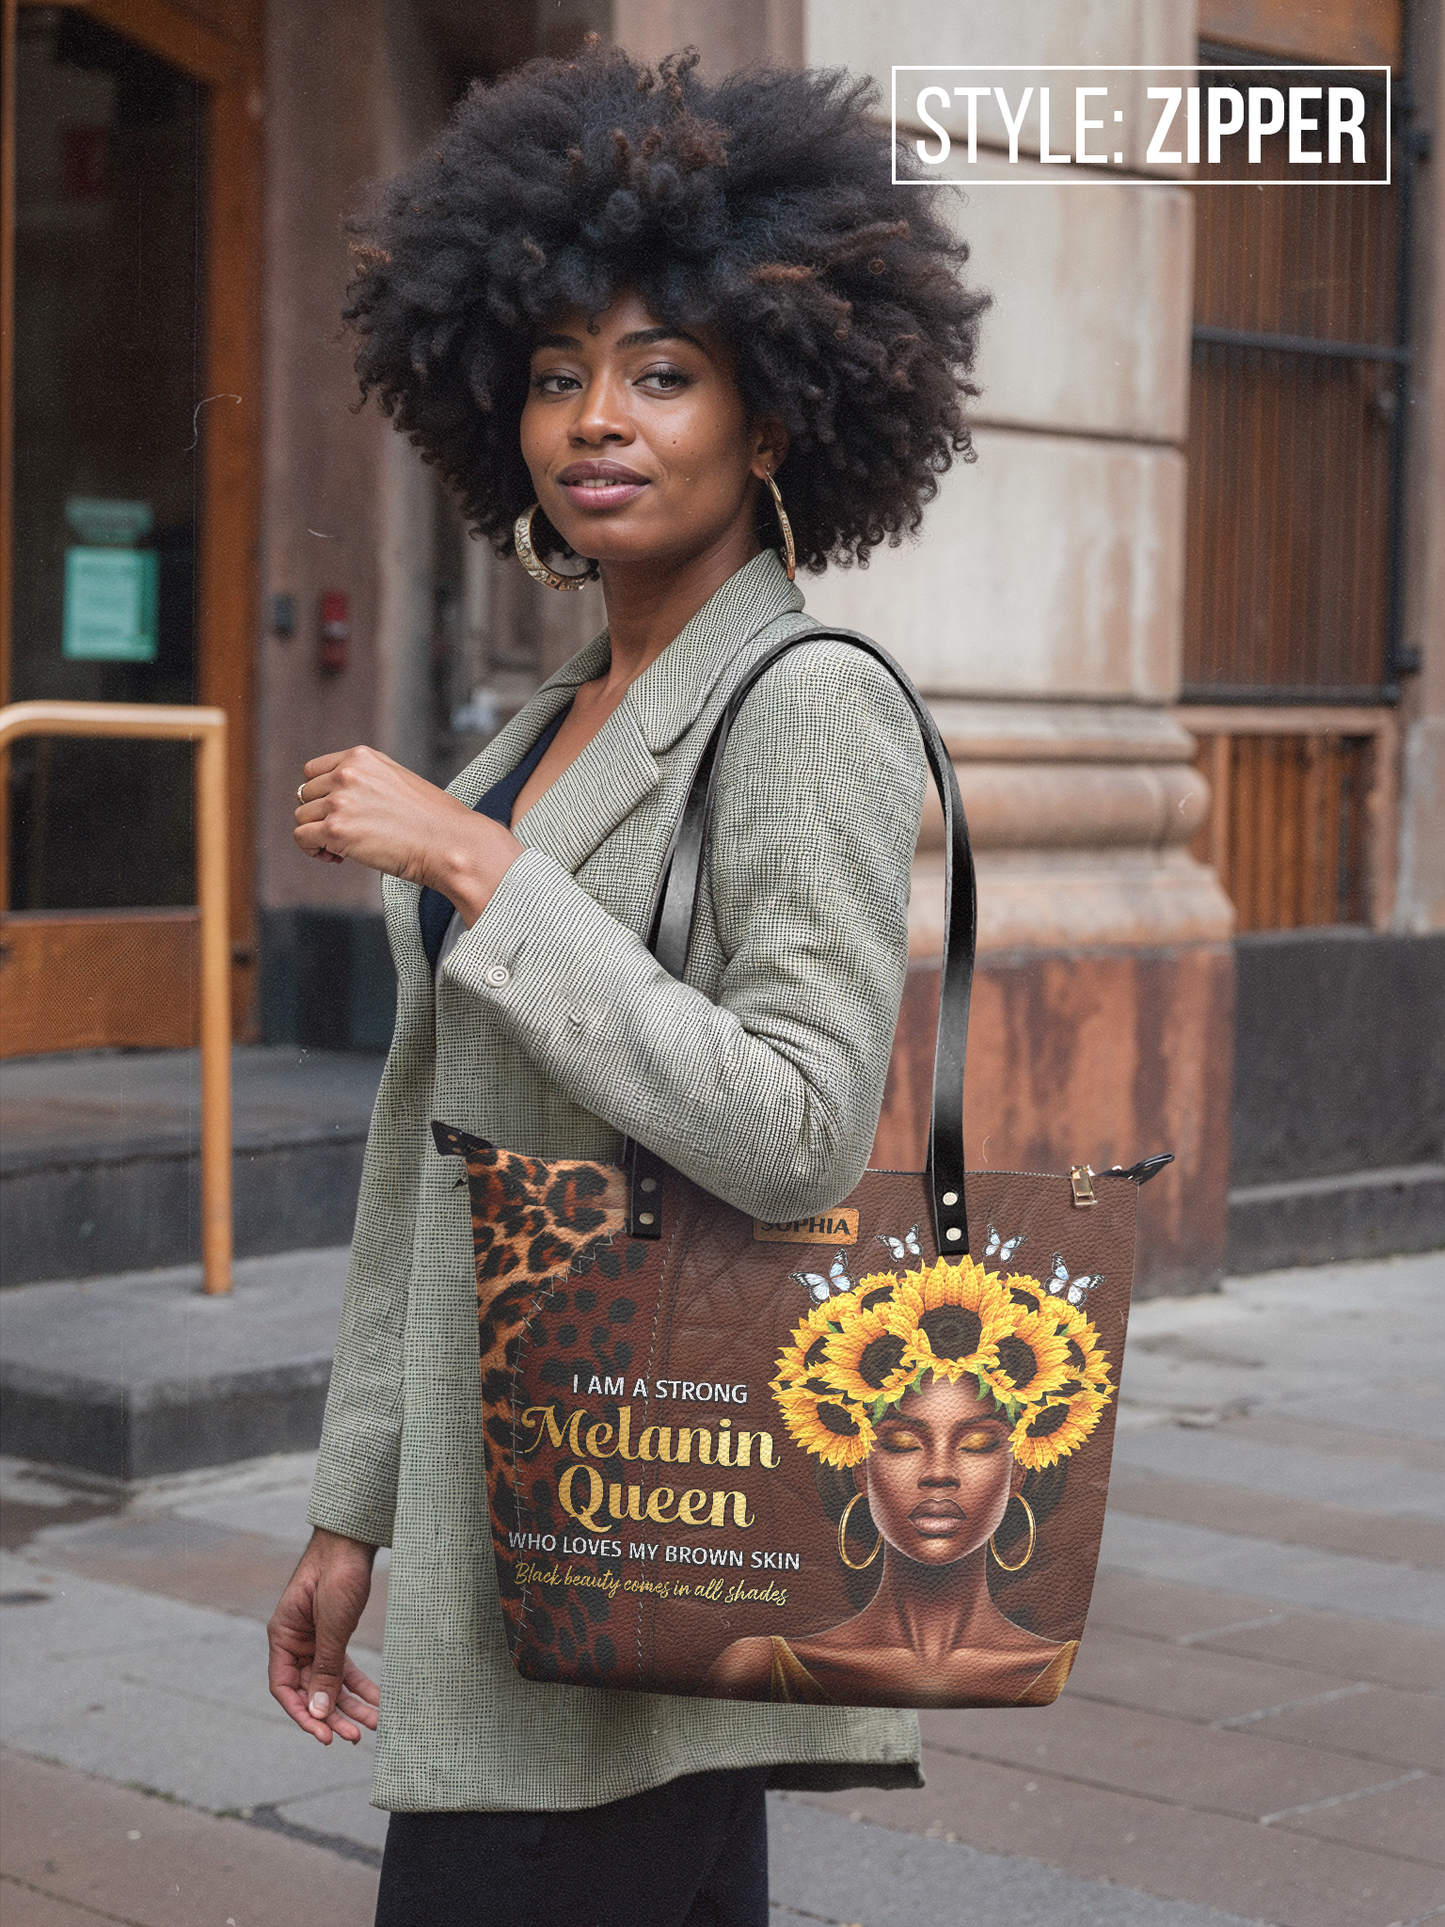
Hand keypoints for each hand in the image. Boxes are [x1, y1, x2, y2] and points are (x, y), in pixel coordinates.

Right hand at [267, 1527, 381, 1745]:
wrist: (354, 1539)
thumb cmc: (337, 1572)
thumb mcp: (332, 1623)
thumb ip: (325, 1667)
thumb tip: (319, 1711)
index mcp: (283, 1637)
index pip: (285, 1688)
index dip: (303, 1714)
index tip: (324, 1736)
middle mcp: (295, 1642)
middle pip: (310, 1690)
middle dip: (332, 1715)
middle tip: (355, 1736)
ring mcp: (315, 1640)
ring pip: (329, 1683)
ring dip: (349, 1705)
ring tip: (373, 1724)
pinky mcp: (335, 1635)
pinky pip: (344, 1669)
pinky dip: (359, 1685)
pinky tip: (377, 1701)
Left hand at [293, 745, 520, 917]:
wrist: (448, 843)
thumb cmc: (431, 820)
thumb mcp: (396, 781)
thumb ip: (363, 780)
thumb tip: (332, 799)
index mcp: (361, 757)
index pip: (313, 772)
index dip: (321, 796)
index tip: (338, 813)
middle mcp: (347, 774)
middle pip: (305, 796)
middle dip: (320, 817)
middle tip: (344, 836)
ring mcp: (340, 801)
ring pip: (302, 817)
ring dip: (317, 835)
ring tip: (342, 849)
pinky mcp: (336, 829)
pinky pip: (303, 838)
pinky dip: (314, 851)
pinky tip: (336, 858)